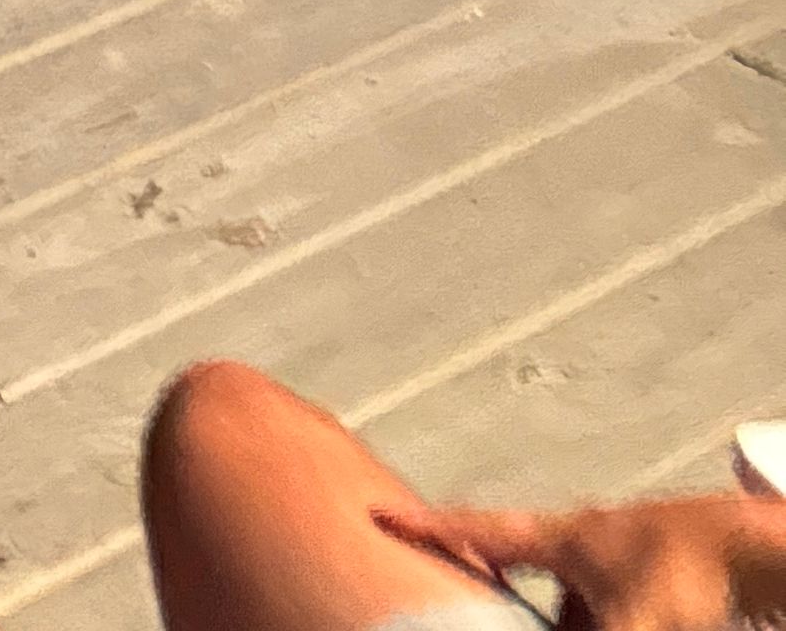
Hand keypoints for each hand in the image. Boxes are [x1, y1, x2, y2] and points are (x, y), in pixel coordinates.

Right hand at [376, 493, 785, 629]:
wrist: (756, 552)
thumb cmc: (688, 571)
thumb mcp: (626, 625)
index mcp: (562, 538)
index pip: (480, 527)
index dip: (428, 525)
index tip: (380, 511)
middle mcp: (584, 543)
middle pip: (523, 568)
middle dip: (499, 592)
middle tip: (475, 604)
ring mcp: (619, 561)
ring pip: (571, 599)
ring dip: (560, 620)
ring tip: (545, 622)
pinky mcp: (653, 583)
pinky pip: (607, 611)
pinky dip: (602, 623)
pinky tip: (617, 629)